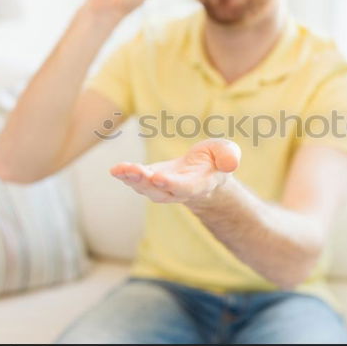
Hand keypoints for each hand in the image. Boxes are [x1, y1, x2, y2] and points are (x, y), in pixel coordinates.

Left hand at [110, 139, 241, 204]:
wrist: (203, 172)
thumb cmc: (215, 161)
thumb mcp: (226, 153)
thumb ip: (229, 156)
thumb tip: (231, 163)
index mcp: (199, 184)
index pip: (185, 188)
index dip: (172, 184)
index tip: (159, 178)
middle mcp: (178, 191)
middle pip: (161, 192)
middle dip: (147, 183)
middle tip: (135, 172)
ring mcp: (162, 188)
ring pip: (146, 189)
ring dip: (133, 179)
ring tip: (121, 169)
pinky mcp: (150, 180)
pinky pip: (137, 181)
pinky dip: (125, 176)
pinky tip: (115, 170)